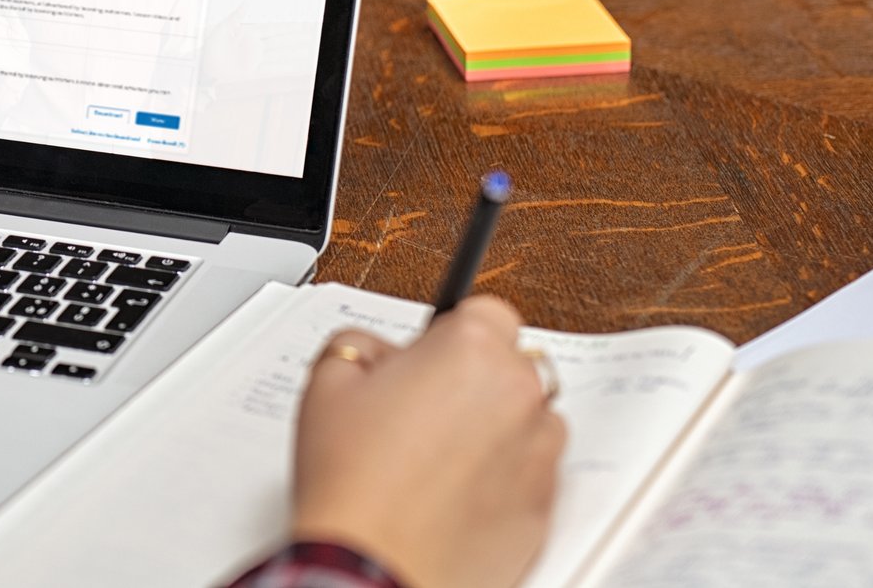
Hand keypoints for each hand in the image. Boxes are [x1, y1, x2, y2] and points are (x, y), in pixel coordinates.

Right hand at [289, 297, 565, 587]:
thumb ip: (360, 344)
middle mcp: (519, 394)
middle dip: (472, 380)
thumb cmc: (354, 483)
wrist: (373, 567)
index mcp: (472, 349)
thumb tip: (379, 353)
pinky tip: (452, 493)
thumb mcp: (327, 381)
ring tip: (436, 458)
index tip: (432, 354)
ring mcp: (540, 454)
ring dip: (495, 428)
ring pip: (528, 420)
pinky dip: (503, 479)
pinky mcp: (545, 507)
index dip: (452, 333)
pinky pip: (532, 475)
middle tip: (419, 411)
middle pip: (510, 365)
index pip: (487, 310)